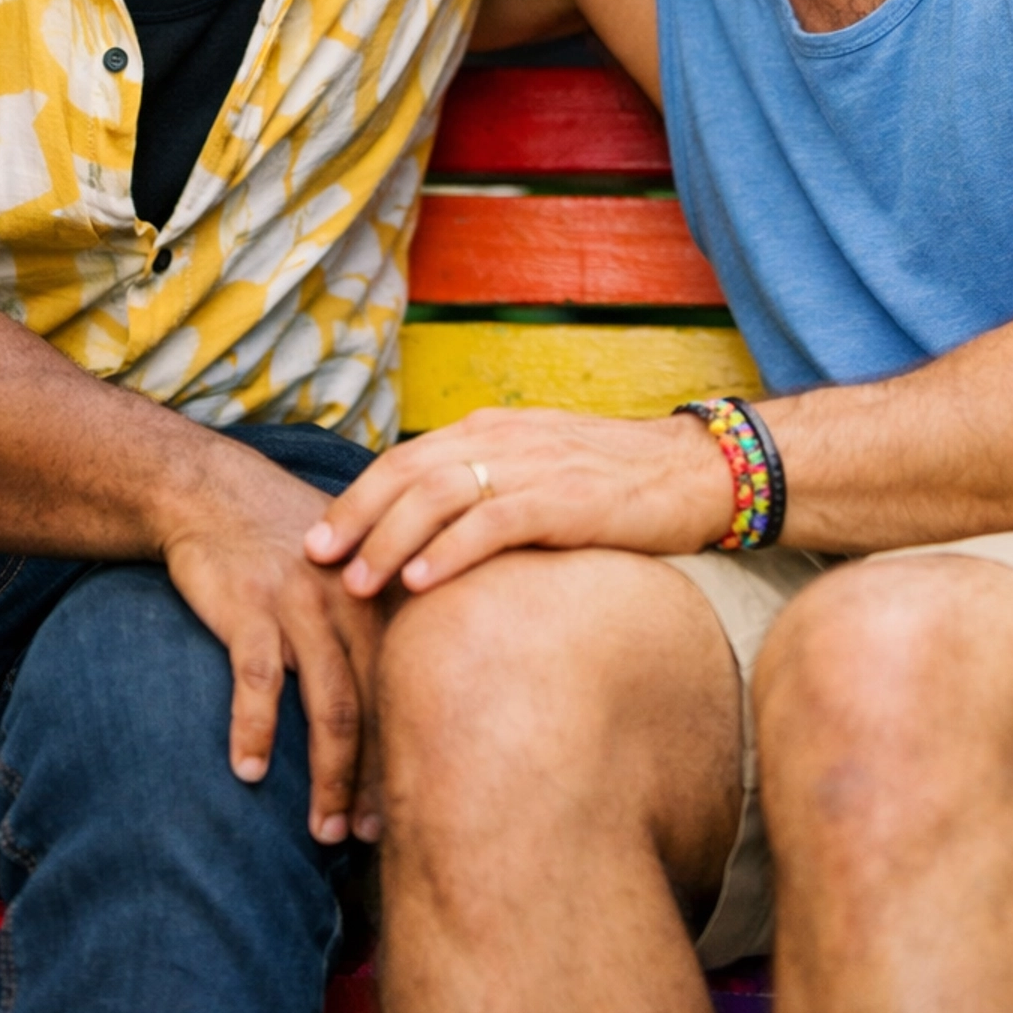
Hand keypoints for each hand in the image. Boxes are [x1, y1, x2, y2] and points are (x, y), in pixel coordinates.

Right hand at [158, 459, 384, 842]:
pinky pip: (258, 680)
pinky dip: (254, 729)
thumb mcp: (350, 564)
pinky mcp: (251, 606)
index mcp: (387, 593)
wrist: (214, 491)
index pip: (414, 684)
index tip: (419, 806)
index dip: (418, 749)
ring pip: (330, 703)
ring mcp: (303, 603)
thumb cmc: (286, 540)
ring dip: (330, 774)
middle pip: (381, 704)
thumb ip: (384, 616)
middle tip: (375, 838)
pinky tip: (249, 772)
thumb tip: (424, 687)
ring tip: (324, 829)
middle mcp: (356, 600)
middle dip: (379, 778)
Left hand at [306, 406, 734, 596]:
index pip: (405, 459)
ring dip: (390, 539)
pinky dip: (450, 551)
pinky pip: (494, 522)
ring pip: (440, 495)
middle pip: (407, 472)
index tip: (318, 540)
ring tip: (358, 583)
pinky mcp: (566, 500)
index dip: (356, 498)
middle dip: (355, 517)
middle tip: (315, 562)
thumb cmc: (615, 482)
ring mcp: (534, 466)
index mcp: (492, 429)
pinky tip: (421, 581)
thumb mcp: (539, 472)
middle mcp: (504, 439)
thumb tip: (428, 537)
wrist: (696, 471)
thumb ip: (487, 489)